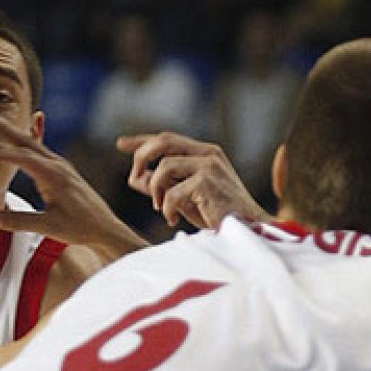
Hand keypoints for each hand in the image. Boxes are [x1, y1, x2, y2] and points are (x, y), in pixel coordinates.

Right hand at [0, 111, 147, 259]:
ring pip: (32, 142)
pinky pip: (41, 148)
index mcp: (54, 176)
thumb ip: (18, 221)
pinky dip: (29, 136)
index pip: (21, 158)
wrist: (105, 228)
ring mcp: (60, 165)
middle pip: (25, 140)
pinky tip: (32, 122)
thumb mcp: (48, 226)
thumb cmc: (81, 227)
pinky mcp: (62, 169)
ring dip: (11, 131)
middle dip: (2, 127)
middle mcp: (57, 165)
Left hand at [117, 131, 267, 228]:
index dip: (142, 141)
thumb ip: (163, 187)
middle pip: (164, 141)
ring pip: (164, 167)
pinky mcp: (207, 183)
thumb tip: (135, 179)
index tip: (121, 144)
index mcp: (207, 153)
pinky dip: (167, 208)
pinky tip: (173, 220)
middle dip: (142, 157)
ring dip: (156, 190)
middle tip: (133, 178)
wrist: (250, 232)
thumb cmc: (221, 218)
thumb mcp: (187, 199)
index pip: (168, 139)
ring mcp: (210, 166)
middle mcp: (209, 154)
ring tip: (161, 208)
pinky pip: (172, 192)